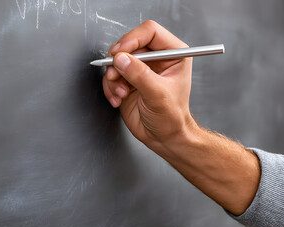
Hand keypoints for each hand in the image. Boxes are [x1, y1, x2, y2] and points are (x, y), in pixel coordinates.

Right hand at [102, 20, 195, 150]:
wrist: (163, 137)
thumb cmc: (171, 117)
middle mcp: (156, 58)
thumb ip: (140, 75)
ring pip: (117, 60)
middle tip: (115, 74)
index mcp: (173, 54)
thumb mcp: (158, 95)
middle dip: (119, 61)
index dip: (133, 38)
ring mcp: (141, 69)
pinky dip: (110, 87)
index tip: (121, 52)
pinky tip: (118, 99)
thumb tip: (121, 59)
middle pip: (129, 44)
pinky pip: (111, 75)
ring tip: (121, 92)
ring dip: (113, 77)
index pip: (150, 32)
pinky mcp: (127, 80)